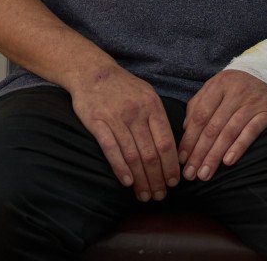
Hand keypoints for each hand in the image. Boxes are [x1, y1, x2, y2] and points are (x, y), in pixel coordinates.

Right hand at [70, 65, 180, 201]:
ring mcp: (116, 118)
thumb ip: (158, 118)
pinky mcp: (97, 122)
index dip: (171, 165)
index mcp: (152, 106)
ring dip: (141, 180)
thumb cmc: (123, 87)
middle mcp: (136, 113)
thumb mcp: (147, 94)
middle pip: (151, 153)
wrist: (92, 71)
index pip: (166, 142)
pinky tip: (127, 182)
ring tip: (145, 195)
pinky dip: (120, 168)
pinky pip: (111, 149)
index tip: (174, 182)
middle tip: (160, 196)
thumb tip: (173, 147)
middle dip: (157, 178)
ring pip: (133, 155)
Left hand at [177, 69, 266, 181]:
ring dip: (215, 156)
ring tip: (205, 174)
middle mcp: (235, 92)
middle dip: (199, 153)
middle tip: (190, 174)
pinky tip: (228, 161)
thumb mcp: (217, 87)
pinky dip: (239, 147)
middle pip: (213, 127)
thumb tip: (186, 130)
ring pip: (229, 132)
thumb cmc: (238, 86)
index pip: (200, 116)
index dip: (189, 139)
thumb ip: (199, 104)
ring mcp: (252, 102)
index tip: (181, 159)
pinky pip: (251, 131)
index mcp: (218, 85)